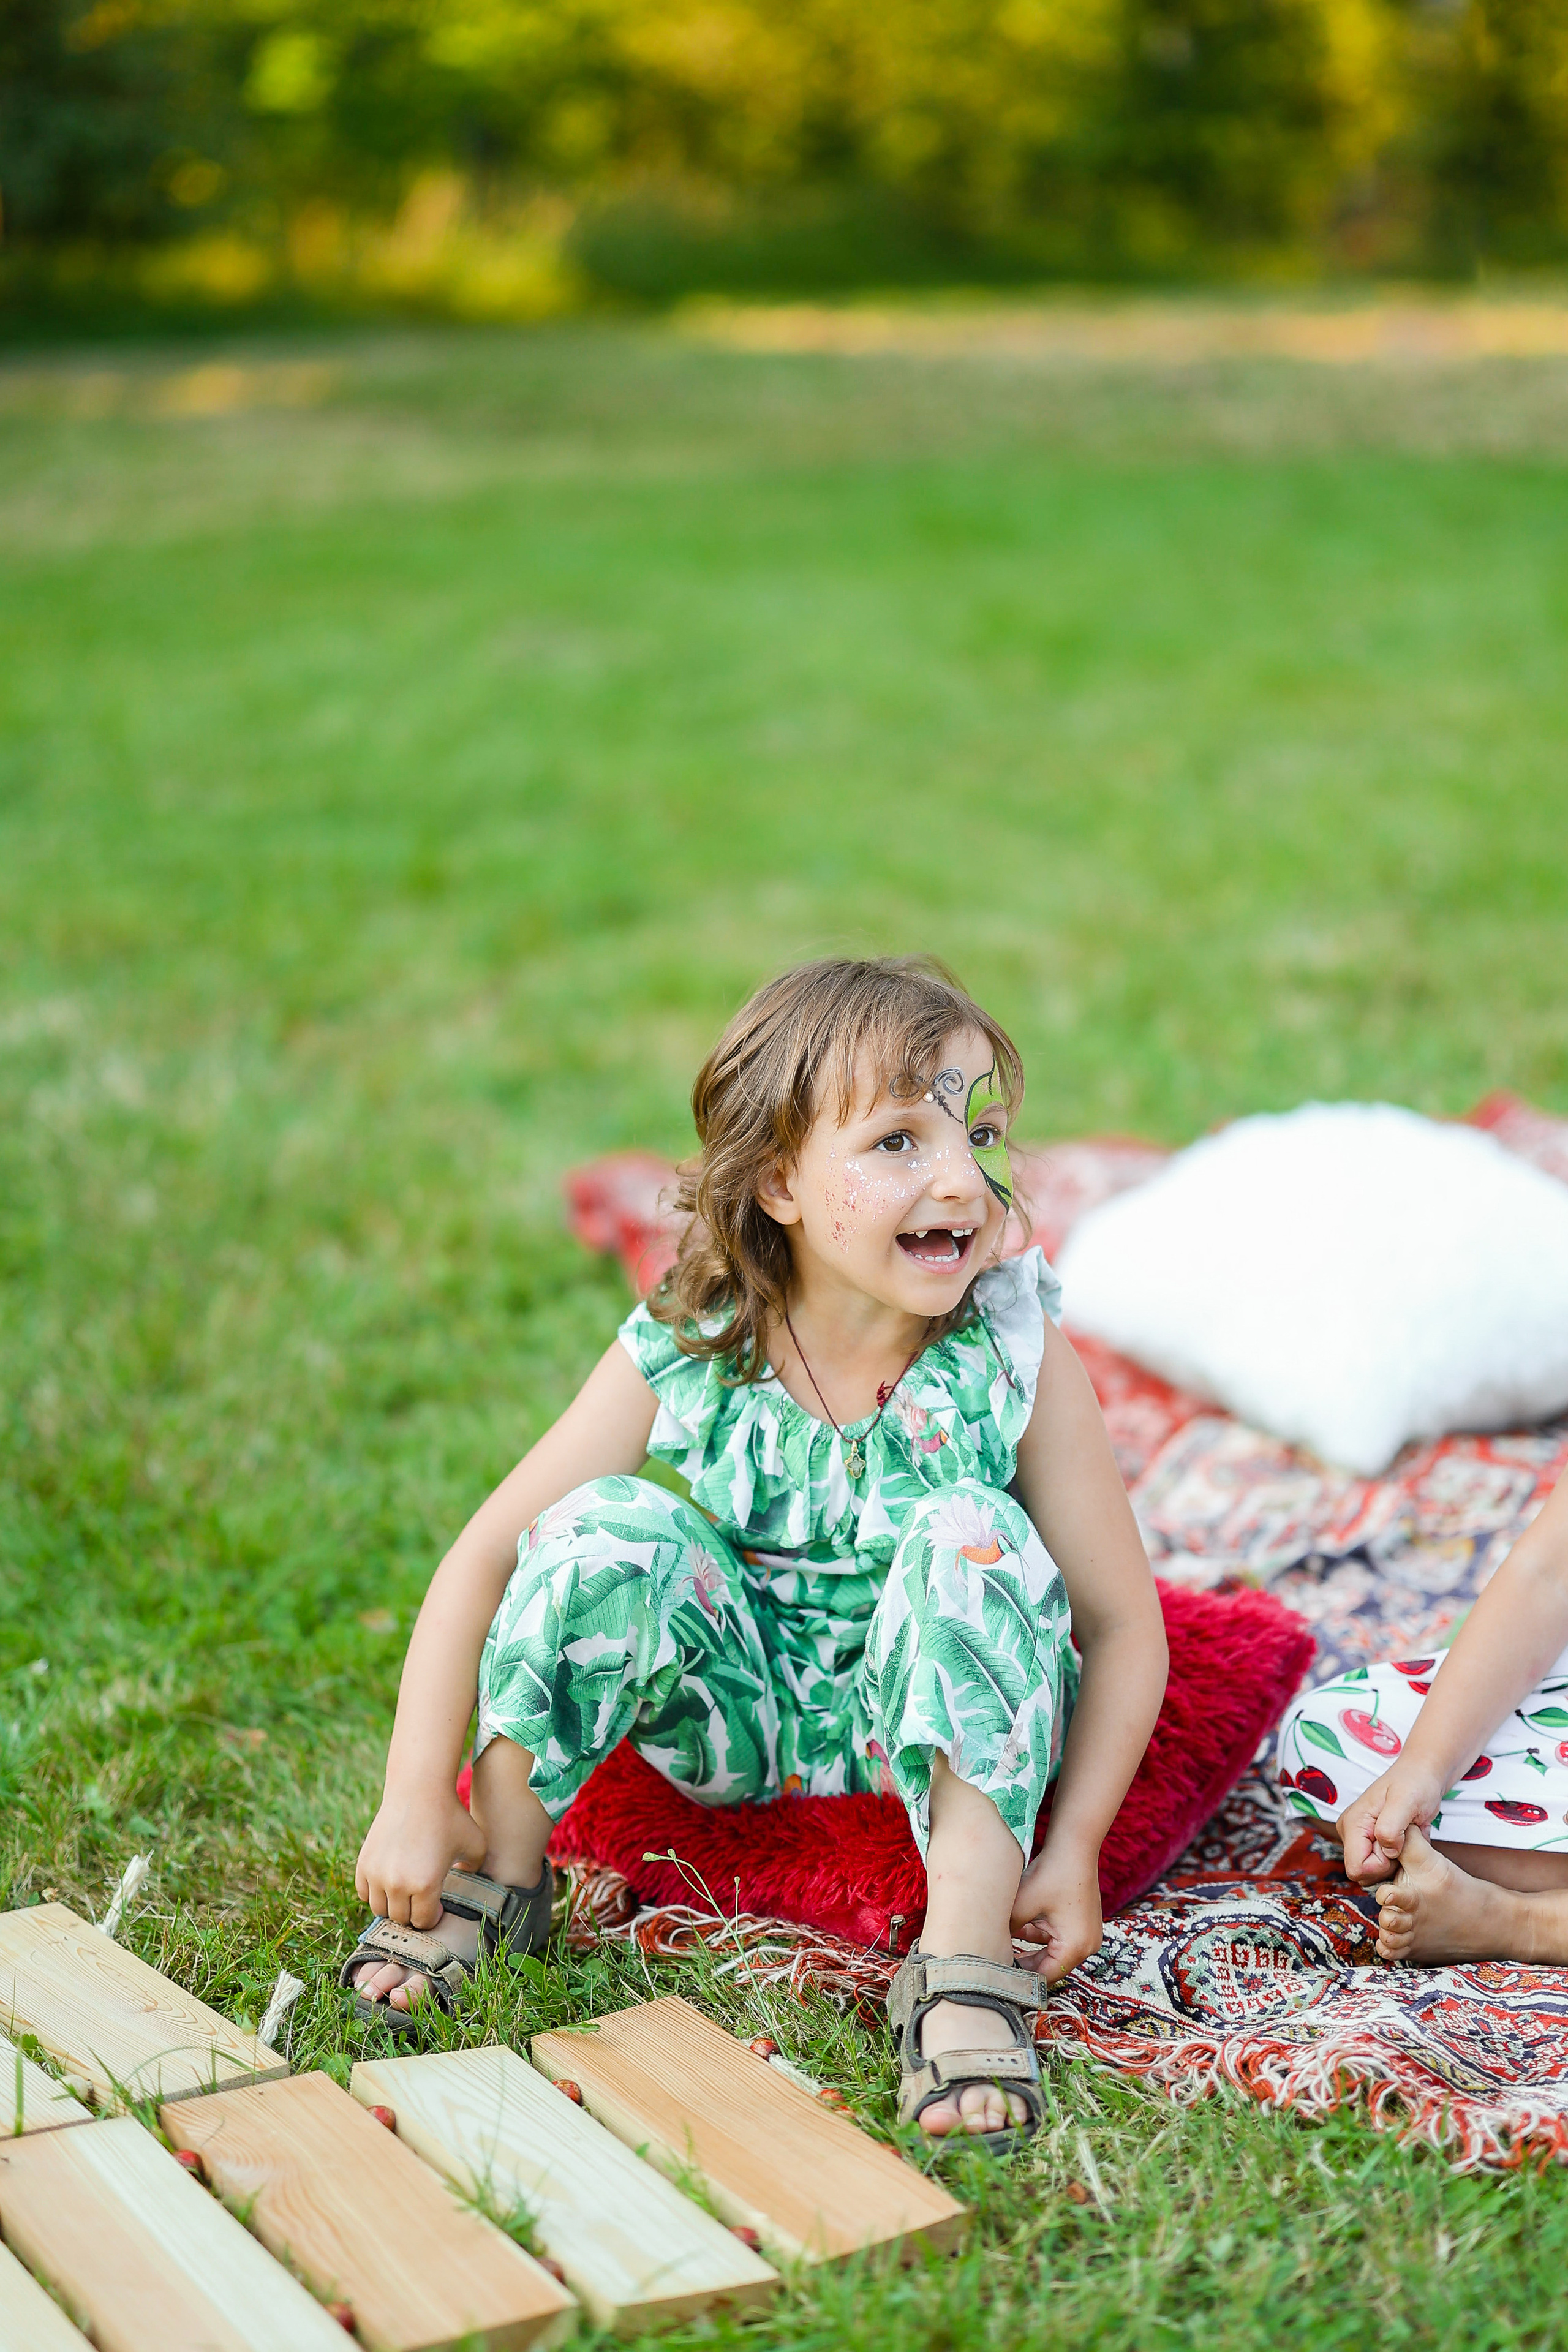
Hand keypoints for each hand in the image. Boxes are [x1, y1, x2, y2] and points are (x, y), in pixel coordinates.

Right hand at [355, 1785, 485, 1928]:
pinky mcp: (363, 1863)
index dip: (433, 1917)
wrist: (419, 1791)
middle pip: (401, 1918)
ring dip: (393, 1905)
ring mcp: (377, 1874)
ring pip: (380, 1909)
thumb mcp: (475, 1845)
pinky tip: (389, 1881)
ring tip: (406, 1892)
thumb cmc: (450, 1816)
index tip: (437, 1906)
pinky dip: (375, 1892)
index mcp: (426, 1885)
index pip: (423, 1922)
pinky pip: (364, 1893)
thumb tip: (469, 1887)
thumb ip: (476, 1872)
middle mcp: (398, 1884)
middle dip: (413, 1913)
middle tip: (422, 1899)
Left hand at [1010, 1835, 1103, 1982]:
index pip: (1045, 1977)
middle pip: (1050, 1966)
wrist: (1074, 1846)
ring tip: (1007, 1940)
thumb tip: (989, 1951)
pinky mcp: (1084, 1924)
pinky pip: (1059, 1938)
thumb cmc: (1050, 1874)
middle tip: (998, 1961)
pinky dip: (1041, 1934)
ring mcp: (1088, 1935)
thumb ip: (1006, 1933)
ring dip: (1031, 1946)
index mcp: (1076, 1947)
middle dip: (1025, 1962)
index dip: (1021, 1977)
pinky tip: (1021, 1924)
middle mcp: (1088, 1946)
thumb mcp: (1021, 1907)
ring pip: (1052, 1951)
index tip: (999, 1975)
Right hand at [1338, 1766, 1442, 1883]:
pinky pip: (1382, 1866)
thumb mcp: (1405, 1802)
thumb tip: (1386, 1851)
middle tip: (1404, 1840)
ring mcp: (1360, 1838)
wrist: (1421, 1774)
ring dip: (1395, 1862)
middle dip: (1388, 1864)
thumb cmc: (1414, 1783)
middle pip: (1364, 1873)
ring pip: (1374, 1872)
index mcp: (1352, 1824)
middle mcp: (1350, 1833)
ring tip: (1406, 1839)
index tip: (1398, 1844)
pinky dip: (1398, 1860)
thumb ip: (1391, 1827)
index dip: (1382, 1864)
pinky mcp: (1371, 1842)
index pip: (1358, 1868)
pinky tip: (1406, 1842)